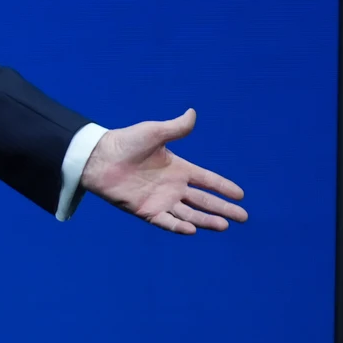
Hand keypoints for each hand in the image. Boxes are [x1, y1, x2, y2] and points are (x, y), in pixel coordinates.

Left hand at [81, 108, 245, 234]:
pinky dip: (178, 227)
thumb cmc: (125, 142)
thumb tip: (192, 113)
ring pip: (189, 214)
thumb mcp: (153, 133)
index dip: (223, 187)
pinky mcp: (145, 211)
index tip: (241, 195)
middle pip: (204, 200)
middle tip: (243, 217)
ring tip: (224, 226)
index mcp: (178, 168)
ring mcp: (160, 200)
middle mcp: (173, 187)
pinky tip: (192, 229)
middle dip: (223, 208)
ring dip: (206, 220)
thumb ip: (175, 128)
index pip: (207, 179)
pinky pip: (165, 222)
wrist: (99, 158)